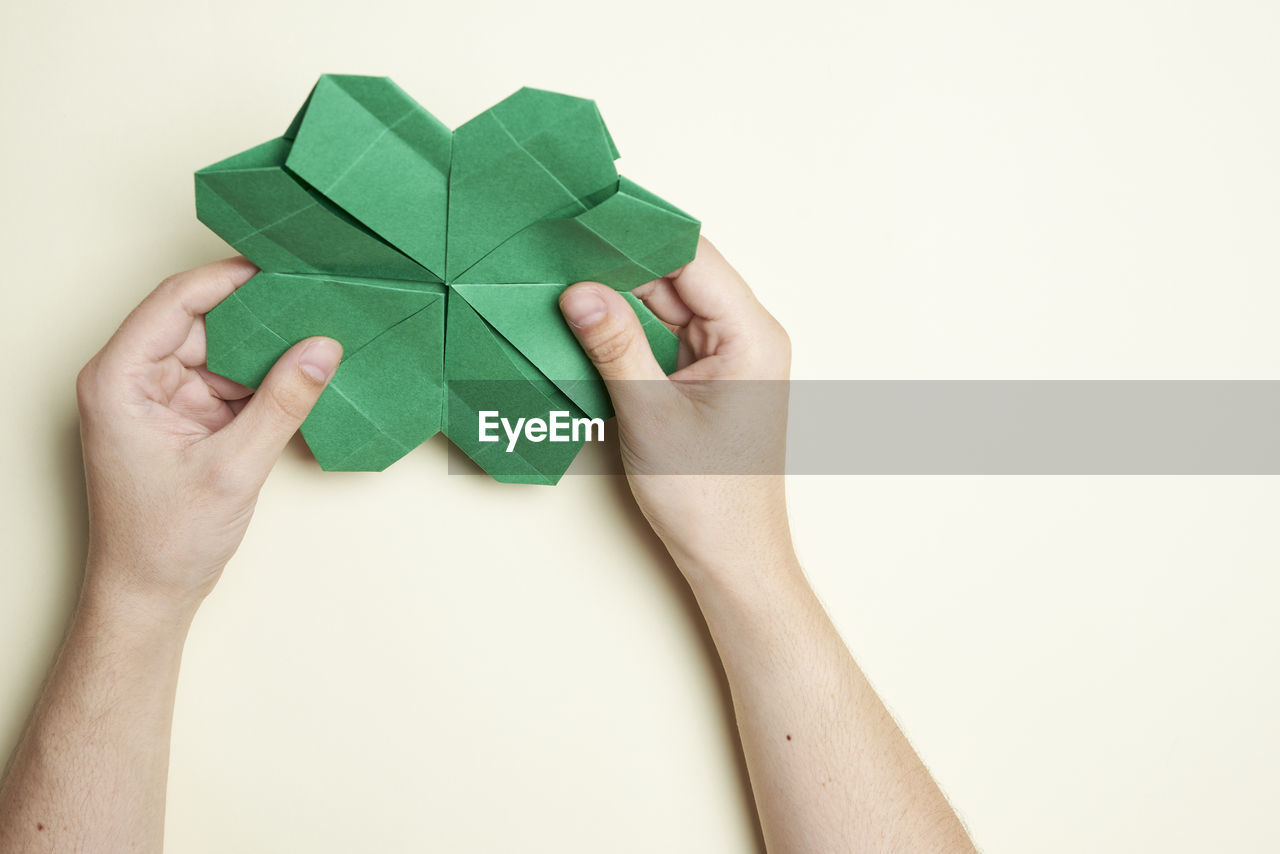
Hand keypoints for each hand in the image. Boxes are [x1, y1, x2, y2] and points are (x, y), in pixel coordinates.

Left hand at [76, 258, 341, 616]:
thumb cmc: (163, 541)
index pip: (176, 302)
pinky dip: (265, 382)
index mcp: (118, 380)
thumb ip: (283, 402)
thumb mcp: (234, 466)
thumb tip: (323, 350)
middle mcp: (133, 380)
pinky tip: (303, 377)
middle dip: (260, 318)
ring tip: (318, 339)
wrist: (149, 596)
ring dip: (268, 352)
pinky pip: (231, 383)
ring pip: (223, 352)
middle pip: (203, 323)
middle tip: (315, 303)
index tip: (282, 270)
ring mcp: (160, 399)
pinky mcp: (185, 419)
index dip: (230, 280)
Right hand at [558, 238, 791, 580]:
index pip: (693, 257)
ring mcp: (730, 354)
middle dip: (621, 261)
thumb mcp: (651, 415)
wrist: (732, 557)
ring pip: (669, 300)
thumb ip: (615, 346)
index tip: (586, 220)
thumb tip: (579, 291)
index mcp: (752, 336)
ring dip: (620, 292)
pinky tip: (589, 317)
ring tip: (564, 276)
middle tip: (561, 247)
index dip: (638, 234)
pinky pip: (666, 331)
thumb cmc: (709, 498)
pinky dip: (629, 323)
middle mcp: (748, 336)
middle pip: (680, 274)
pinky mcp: (709, 374)